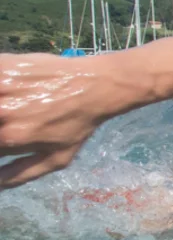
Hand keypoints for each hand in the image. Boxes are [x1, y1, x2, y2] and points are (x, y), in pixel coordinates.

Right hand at [0, 53, 114, 188]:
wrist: (95, 86)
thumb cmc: (77, 126)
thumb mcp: (55, 159)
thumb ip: (18, 174)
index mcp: (9, 138)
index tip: (5, 142)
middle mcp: (1, 112)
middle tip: (8, 125)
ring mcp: (1, 86)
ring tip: (8, 111)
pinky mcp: (3, 65)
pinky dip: (0, 88)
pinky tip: (6, 95)